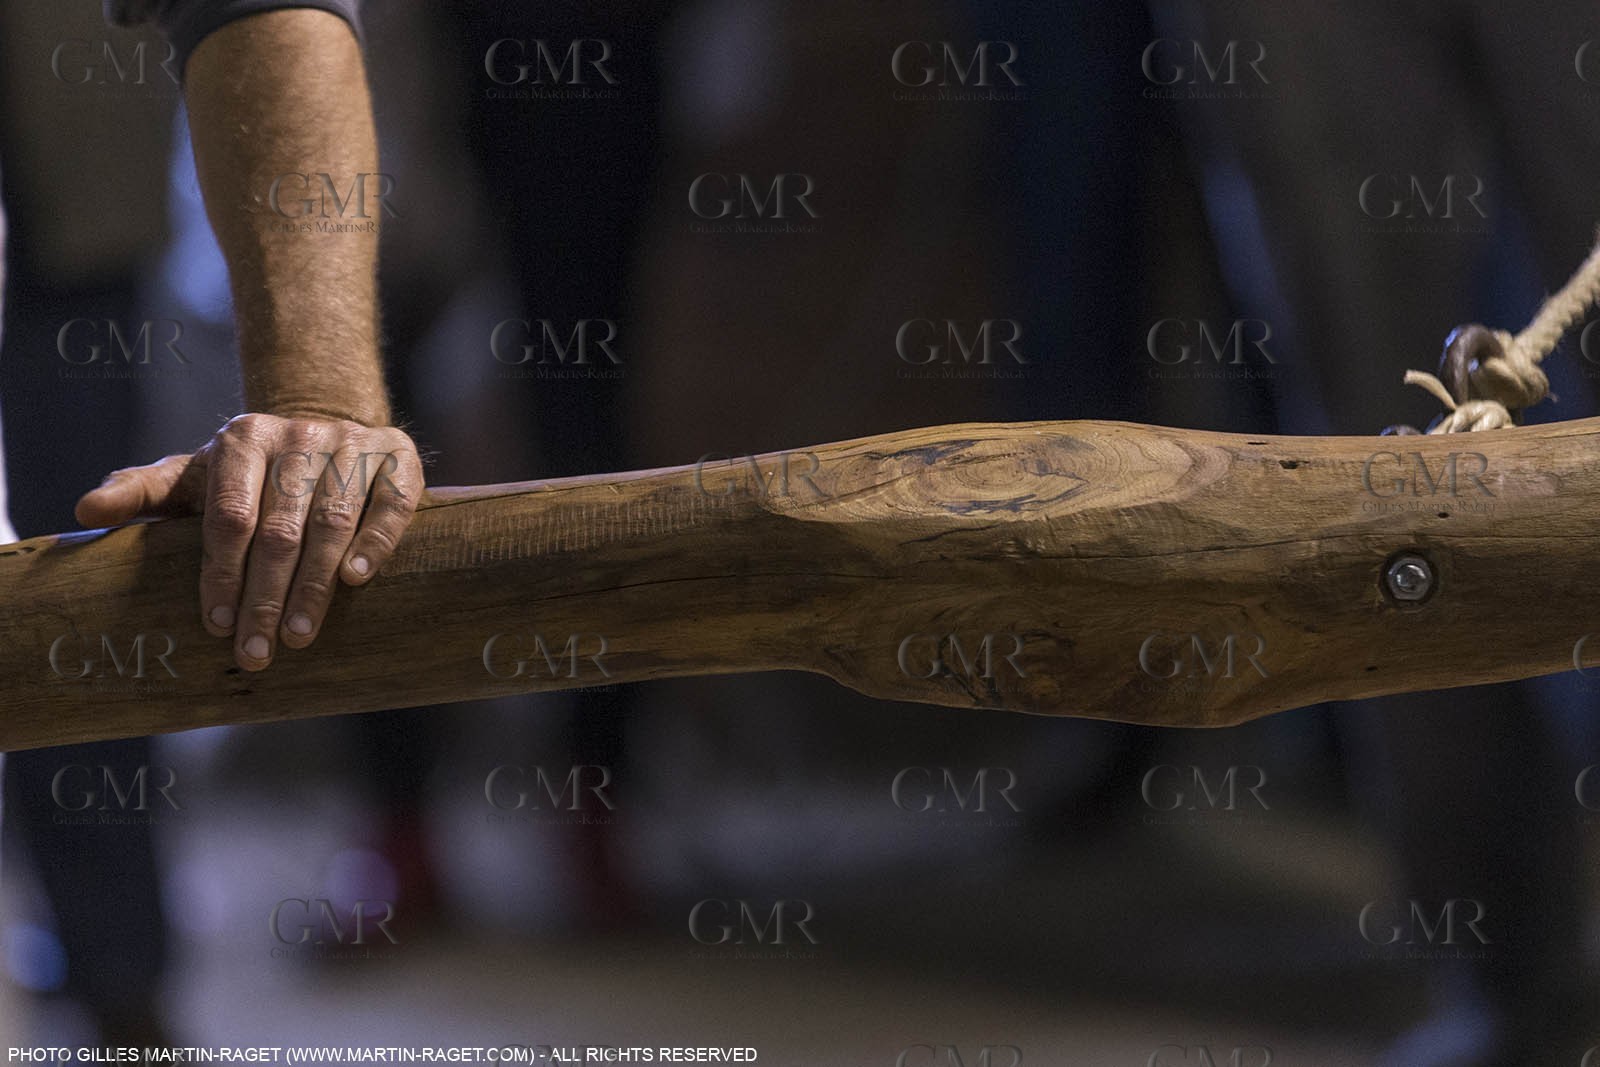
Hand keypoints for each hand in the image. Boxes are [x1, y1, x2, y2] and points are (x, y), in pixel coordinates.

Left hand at [75, 413, 423, 670]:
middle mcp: (300, 436)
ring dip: (315, 586)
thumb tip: (85, 511)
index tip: (217, 624)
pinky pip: (391, 502)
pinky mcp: (397, 456)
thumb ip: (142, 492)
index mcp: (243, 439)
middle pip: (281, 528)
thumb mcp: (195, 476)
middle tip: (256, 651)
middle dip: (266, 596)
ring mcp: (353, 443)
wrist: (323, 430)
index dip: (222, 574)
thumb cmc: (252, 473)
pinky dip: (376, 541)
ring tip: (298, 635)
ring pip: (334, 521)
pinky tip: (357, 579)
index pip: (230, 516)